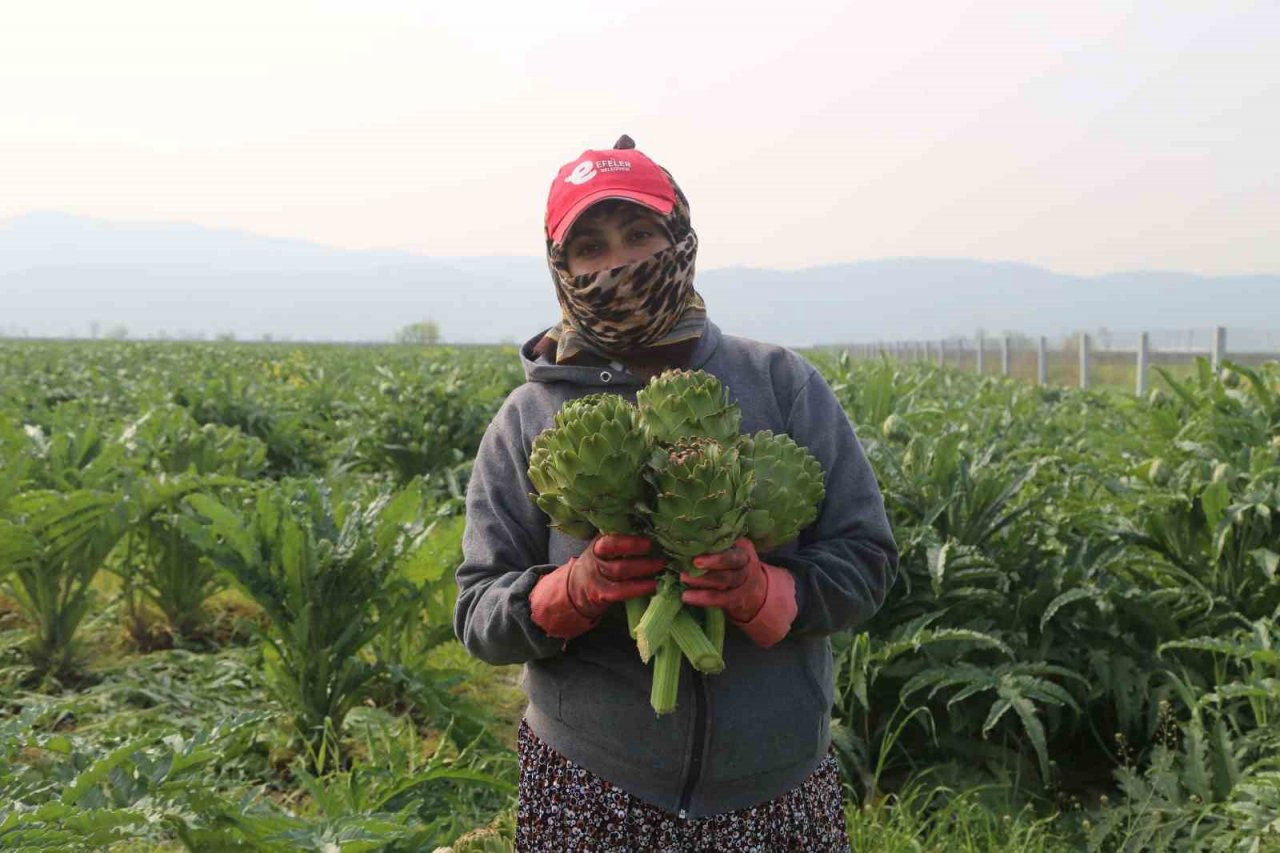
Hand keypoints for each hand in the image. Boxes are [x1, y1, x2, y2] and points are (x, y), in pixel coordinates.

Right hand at [567, 534, 664, 619]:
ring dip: (643, 567)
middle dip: (634, 547)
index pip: (609, 539)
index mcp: (597, 545)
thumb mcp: (602, 551)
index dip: (628, 539)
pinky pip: (620, 591)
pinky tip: (653, 586)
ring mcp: (596, 577)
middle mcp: (595, 559)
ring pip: (619, 570)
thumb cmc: (599, 566)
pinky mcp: (601, 594)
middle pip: (612, 549)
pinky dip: (638, 588)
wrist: (576, 591)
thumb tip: (651, 531)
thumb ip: (619, 542)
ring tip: (661, 565)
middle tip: (657, 548)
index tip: (647, 540)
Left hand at [680, 537, 797, 647]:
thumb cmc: (732, 565)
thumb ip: (715, 545)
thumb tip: (686, 538)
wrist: (754, 591)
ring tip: (683, 578)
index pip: (732, 545)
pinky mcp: (737, 599)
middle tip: (692, 563)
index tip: (698, 551)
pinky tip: (686, 596)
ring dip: (702, 580)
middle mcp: (746, 564)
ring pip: (724, 580)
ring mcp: (743, 582)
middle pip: (732, 561)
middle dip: (713, 561)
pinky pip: (720, 598)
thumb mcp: (731, 551)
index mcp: (743, 547)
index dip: (717, 549)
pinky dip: (702, 598)